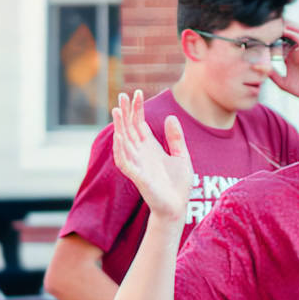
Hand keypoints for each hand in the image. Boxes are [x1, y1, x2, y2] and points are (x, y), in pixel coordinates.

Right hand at [109, 91, 194, 220]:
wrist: (177, 207)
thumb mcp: (181, 156)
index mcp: (149, 147)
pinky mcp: (138, 177)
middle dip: (125, 112)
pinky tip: (120, 137)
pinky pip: (125, 162)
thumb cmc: (178, 184)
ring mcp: (137, 164)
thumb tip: (170, 116)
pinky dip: (121, 149)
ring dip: (120, 127)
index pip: (139, 123)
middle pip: (129, 129)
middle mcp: (140, 154)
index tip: (137, 92)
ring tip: (118, 111)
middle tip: (122, 94)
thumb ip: (175, 138)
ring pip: (124, 142)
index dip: (137, 109)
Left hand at [265, 22, 298, 102]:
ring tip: (268, 26)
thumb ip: (272, 74)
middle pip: (281, 36)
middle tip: (260, 29)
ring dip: (279, 29)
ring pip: (289, 34)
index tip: (255, 39)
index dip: (267, 41)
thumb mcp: (281, 81)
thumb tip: (258, 69)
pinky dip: (288, 32)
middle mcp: (293, 51)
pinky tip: (278, 31)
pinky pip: (296, 36)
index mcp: (288, 57)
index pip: (276, 45)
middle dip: (271, 32)